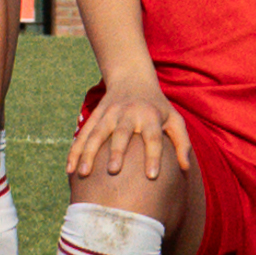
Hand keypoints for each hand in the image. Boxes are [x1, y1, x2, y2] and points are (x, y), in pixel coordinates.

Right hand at [70, 81, 190, 181]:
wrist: (132, 78)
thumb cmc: (158, 107)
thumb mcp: (175, 119)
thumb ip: (182, 143)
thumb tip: (186, 168)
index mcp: (150, 116)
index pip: (153, 137)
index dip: (153, 155)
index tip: (152, 176)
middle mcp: (128, 114)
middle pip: (121, 134)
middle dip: (116, 152)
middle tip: (113, 171)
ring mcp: (108, 114)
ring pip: (96, 134)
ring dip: (88, 153)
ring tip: (83, 173)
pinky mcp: (95, 116)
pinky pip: (83, 135)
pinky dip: (75, 151)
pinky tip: (70, 169)